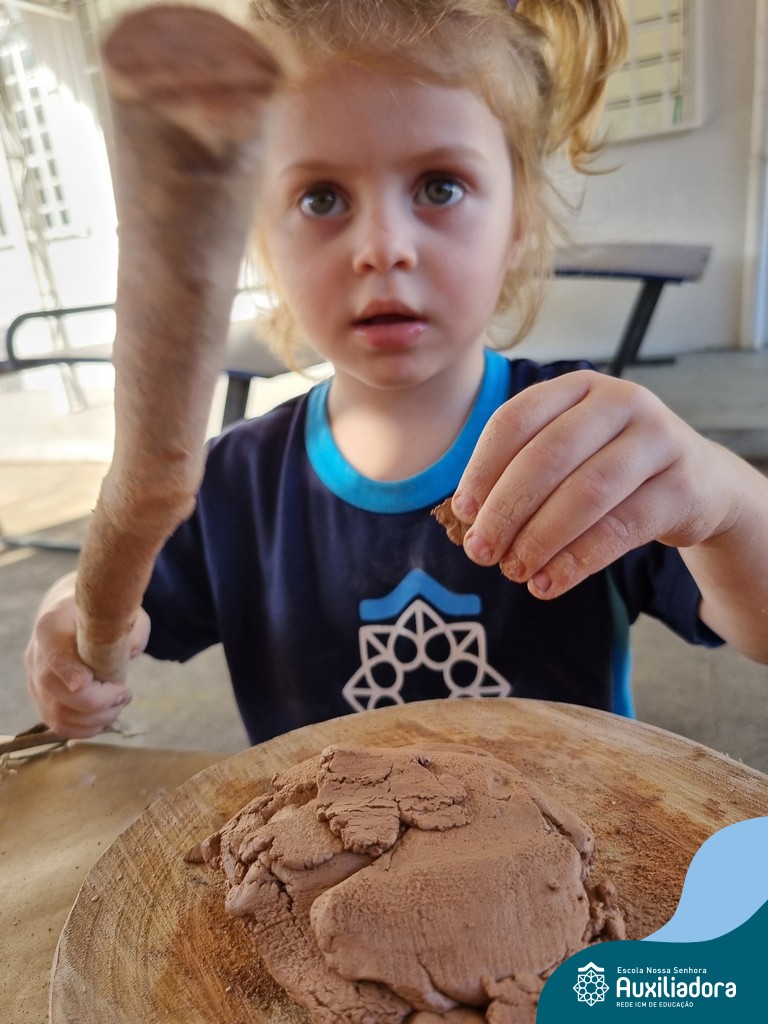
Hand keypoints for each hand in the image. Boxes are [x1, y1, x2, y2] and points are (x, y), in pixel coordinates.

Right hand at [25, 578, 149, 737]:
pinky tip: (105, 716)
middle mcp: (36, 655)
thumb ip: (129, 629)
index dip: (68, 670)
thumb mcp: (119, 612)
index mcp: (52, 626)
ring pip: (58, 714)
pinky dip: (86, 728)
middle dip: (97, 701)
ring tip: (119, 703)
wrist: (74, 618)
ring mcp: (35, 681)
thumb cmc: (101, 615)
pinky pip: (58, 726)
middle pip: (56, 690)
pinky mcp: (42, 701)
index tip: (87, 681)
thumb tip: (131, 650)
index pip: (53, 651)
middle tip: (125, 692)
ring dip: (96, 717)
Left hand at [451, 370, 732, 598]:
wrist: (698, 484)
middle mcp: (621, 402)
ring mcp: (658, 440)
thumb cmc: (611, 468)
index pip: (515, 420)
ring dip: (541, 539)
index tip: (463, 511)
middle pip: (548, 457)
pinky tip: (549, 582)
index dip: (483, 468)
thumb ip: (522, 473)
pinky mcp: (683, 486)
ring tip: (514, 571)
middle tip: (481, 552)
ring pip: (587, 493)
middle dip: (506, 510)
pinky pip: (621, 528)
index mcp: (577, 387)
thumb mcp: (569, 455)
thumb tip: (469, 520)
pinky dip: (578, 561)